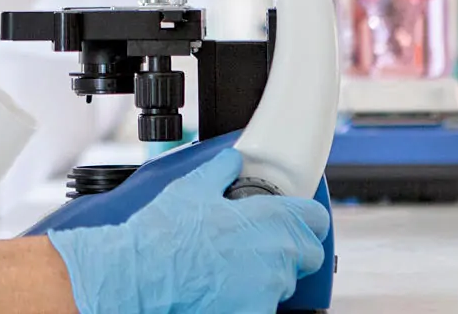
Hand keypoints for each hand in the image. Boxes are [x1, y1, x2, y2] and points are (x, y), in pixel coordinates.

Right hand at [47, 148, 329, 313]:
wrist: (142, 274)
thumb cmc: (164, 233)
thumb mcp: (192, 187)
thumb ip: (221, 170)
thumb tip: (232, 158)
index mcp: (266, 216)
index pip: (315, 218)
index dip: (306, 220)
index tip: (298, 223)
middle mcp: (276, 251)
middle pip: (309, 254)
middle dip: (290, 252)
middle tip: (258, 251)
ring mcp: (268, 285)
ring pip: (285, 283)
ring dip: (267, 278)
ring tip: (233, 273)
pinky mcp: (256, 311)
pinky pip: (267, 306)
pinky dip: (251, 301)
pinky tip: (227, 293)